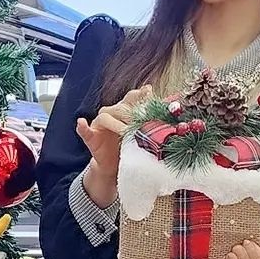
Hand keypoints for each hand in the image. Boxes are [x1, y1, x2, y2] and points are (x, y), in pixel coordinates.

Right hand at [76, 85, 151, 205]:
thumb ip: (158, 118)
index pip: (136, 96)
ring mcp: (101, 123)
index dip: (143, 94)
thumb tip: (177, 103)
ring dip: (117, 123)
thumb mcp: (146, 133)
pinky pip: (84, 129)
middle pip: (122, 105)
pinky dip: (83, 126)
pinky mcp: (91, 135)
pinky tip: (82, 122)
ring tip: (125, 131)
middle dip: (132, 111)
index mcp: (128, 108)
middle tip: (141, 120)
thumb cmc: (132, 146)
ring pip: (107, 116)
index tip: (151, 93)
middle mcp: (114, 111)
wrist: (117, 165)